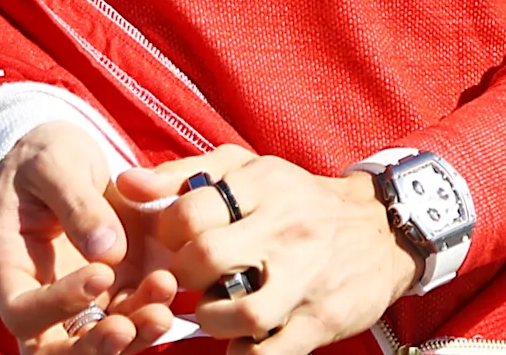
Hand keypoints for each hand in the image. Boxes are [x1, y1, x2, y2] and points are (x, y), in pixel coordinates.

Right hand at [0, 121, 148, 354]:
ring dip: (130, 336)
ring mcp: (76, 304)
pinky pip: (127, 323)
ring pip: (96, 344)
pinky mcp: (110, 298)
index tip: (100, 274)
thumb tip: (107, 251)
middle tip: (127, 326)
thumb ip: (76, 201)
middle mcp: (38, 297)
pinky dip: (148, 317)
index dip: (57, 305)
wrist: (66, 157)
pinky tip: (169, 291)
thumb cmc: (45, 156)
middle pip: (53, 350)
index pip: (21, 311)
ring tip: (161, 308)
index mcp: (7, 266)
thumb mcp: (53, 163)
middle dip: (93, 347)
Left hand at [108, 147, 418, 354]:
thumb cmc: (296, 197)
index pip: (188, 213)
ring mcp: (305, 278)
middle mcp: (283, 229)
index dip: (169, 236)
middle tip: (191, 280)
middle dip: (183, 279)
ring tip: (214, 310)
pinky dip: (242, 352)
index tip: (178, 243)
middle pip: (204, 260)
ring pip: (236, 312)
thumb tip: (125, 184)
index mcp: (261, 185)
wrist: (380, 229)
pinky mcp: (321, 319)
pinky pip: (268, 350)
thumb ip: (181, 175)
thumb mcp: (244, 169)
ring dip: (209, 320)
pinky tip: (240, 339)